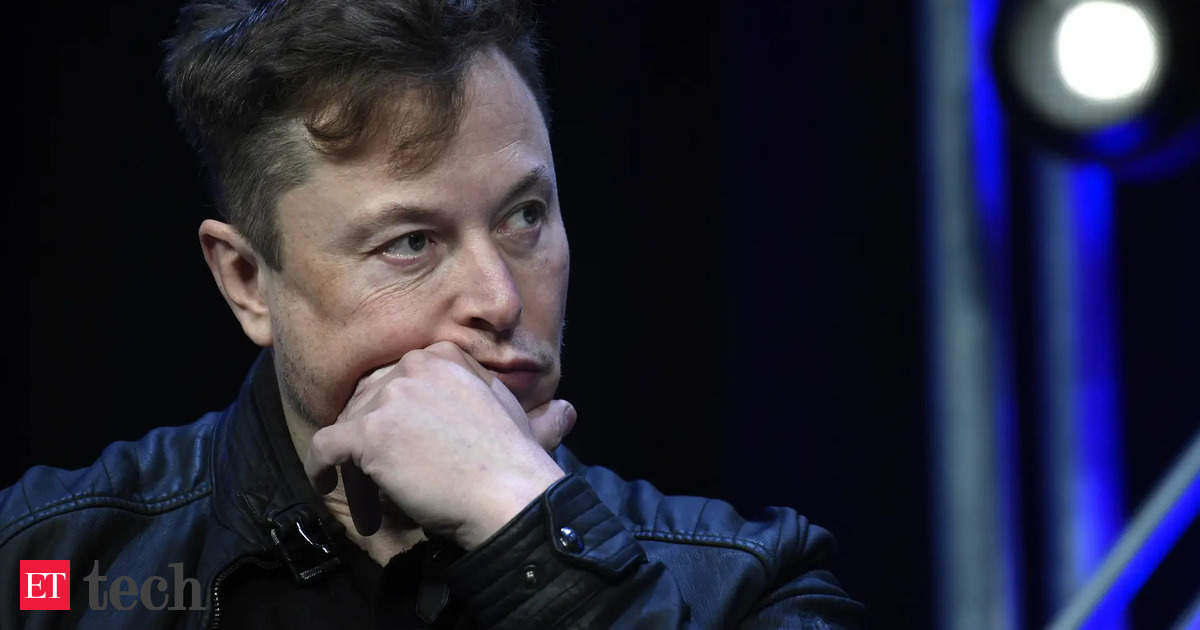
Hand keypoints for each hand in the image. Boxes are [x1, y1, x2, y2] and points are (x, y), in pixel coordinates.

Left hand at [302, 341, 572, 548]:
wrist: (509, 494)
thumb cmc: (518, 463)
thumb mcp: (521, 419)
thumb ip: (526, 409)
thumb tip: (566, 411)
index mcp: (445, 355)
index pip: (397, 379)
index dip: (393, 414)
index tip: (398, 444)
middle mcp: (413, 365)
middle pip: (368, 400)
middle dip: (372, 439)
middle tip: (382, 477)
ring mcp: (388, 397)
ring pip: (348, 425)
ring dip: (355, 465)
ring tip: (372, 501)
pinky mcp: (367, 432)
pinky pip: (324, 446)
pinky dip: (320, 467)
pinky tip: (326, 484)